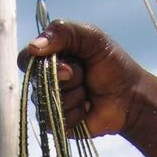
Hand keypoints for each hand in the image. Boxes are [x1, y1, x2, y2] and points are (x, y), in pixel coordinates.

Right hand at [17, 20, 146, 136]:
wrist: (130, 96)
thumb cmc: (112, 64)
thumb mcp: (91, 37)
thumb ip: (63, 32)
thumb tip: (33, 47)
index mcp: (51, 57)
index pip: (26, 59)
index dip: (39, 63)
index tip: (66, 63)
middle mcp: (47, 80)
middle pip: (37, 82)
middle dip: (67, 77)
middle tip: (84, 75)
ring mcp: (51, 102)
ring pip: (48, 102)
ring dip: (74, 96)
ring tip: (88, 93)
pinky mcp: (58, 124)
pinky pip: (54, 121)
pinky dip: (75, 113)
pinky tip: (87, 109)